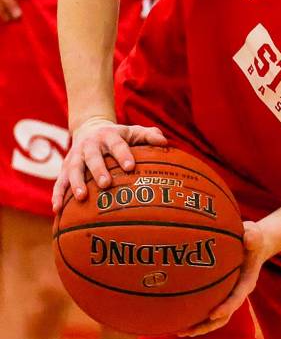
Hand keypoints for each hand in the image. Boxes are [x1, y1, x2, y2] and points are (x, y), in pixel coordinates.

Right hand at [51, 117, 167, 210]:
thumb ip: (149, 135)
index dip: (123, 155)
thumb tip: (164, 142)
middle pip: (93, 158)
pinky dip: (57, 194)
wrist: (89, 129)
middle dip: (98, 170)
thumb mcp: (134, 132)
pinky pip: (59, 182)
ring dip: (76, 183)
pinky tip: (57, 209)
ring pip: (74, 169)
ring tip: (81, 197)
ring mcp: (75, 157)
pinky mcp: (65, 168)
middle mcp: (90, 146)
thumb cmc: (119, 136)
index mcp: (109, 136)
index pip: (117, 145)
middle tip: (106, 184)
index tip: (130, 167)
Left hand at [178, 221, 269, 336]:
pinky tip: (178, 318)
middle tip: (190, 331)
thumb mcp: (254, 234)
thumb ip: (253, 236)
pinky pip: (208, 309)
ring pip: (215, 318)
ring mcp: (228, 296)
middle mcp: (237, 293)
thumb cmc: (252, 238)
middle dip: (207, 326)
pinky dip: (195, 317)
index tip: (213, 314)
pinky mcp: (220, 294)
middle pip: (224, 316)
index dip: (226, 307)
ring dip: (199, 327)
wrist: (253, 244)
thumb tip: (249, 237)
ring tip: (180, 332)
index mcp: (247, 282)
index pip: (237, 298)